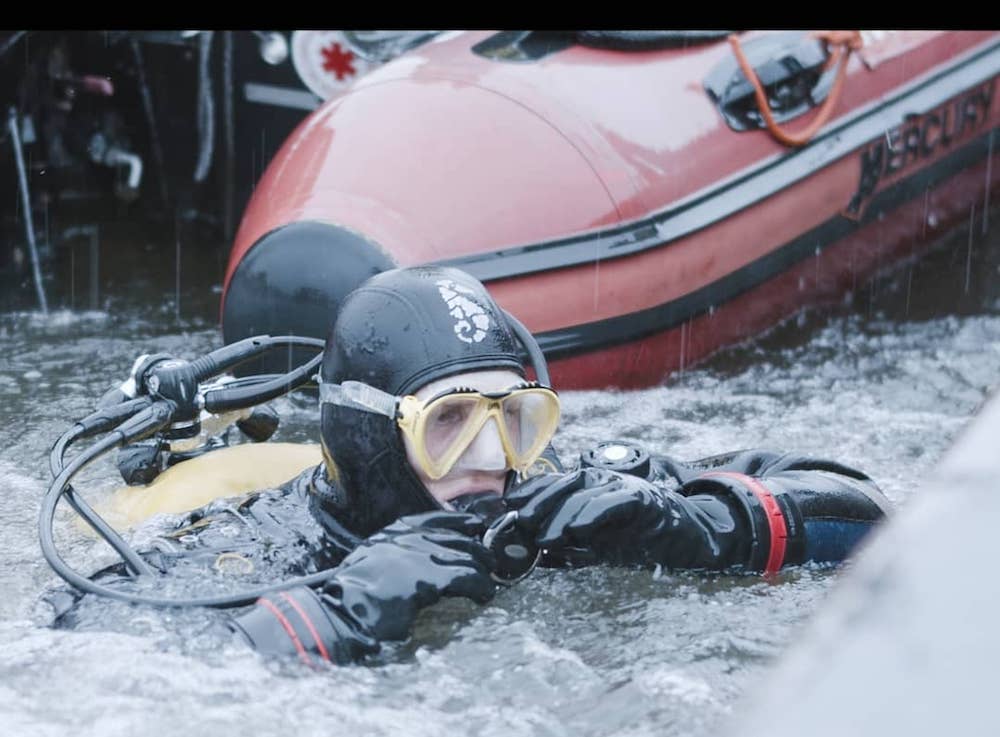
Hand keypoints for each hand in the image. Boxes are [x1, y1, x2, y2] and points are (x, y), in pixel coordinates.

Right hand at [328, 510, 497, 641]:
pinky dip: (480, 587)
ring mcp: (418, 555)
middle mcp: (409, 537)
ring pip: (466, 557)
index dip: (463, 523)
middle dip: (478, 551)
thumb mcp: (376, 560)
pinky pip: (466, 578)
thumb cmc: (355, 594)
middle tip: (489, 564)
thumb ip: (401, 554)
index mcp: (395, 532)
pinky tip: (483, 595)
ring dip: (482, 573)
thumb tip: (429, 558)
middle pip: (458, 538)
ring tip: (487, 585)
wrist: (341, 612)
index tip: (477, 526)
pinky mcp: (427, 578)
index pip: (438, 519)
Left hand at [506, 468, 670, 564]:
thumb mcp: (597, 545)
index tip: (506, 505)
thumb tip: (537, 558)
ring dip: (561, 515)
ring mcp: (621, 486)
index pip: (553, 483)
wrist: (684, 535)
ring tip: (545, 538)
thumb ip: (569, 548)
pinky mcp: (640, 498)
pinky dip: (592, 514)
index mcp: (589, 486)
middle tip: (521, 524)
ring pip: (584, 494)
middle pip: (564, 486)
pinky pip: (611, 502)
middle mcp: (603, 480)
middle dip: (539, 504)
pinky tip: (577, 530)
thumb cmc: (637, 538)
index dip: (529, 493)